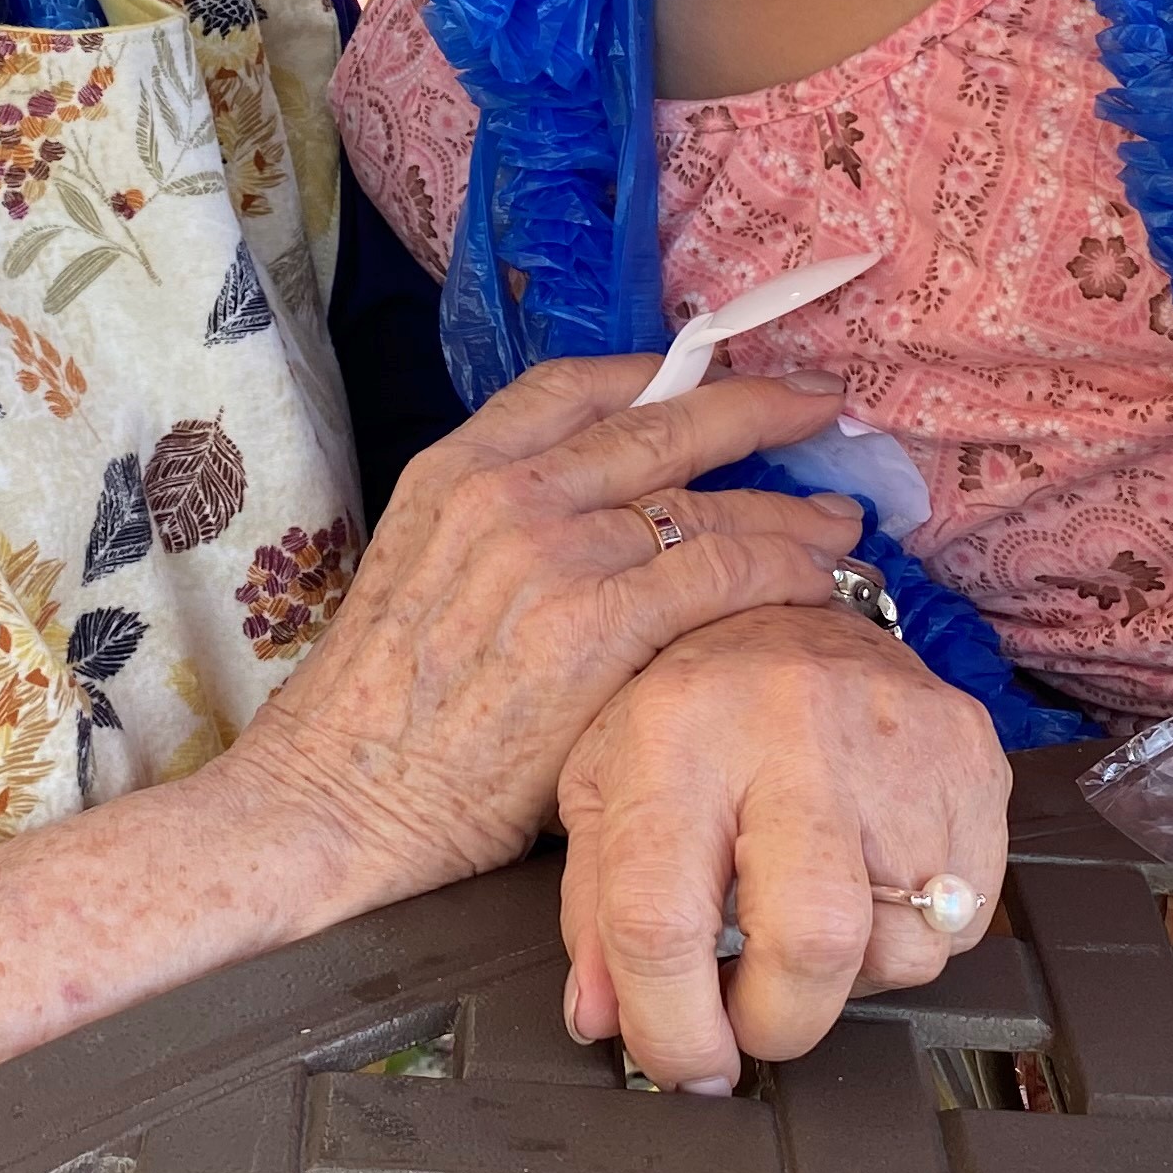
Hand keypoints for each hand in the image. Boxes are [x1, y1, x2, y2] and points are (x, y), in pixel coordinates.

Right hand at [218, 359, 856, 916]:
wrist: (333, 799)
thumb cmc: (376, 716)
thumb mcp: (421, 574)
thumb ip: (507, 535)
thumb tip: (608, 528)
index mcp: (456, 469)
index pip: (582, 385)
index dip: (670, 373)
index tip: (725, 375)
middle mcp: (508, 492)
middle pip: (666, 424)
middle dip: (758, 409)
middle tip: (818, 412)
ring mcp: (553, 553)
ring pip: (706, 505)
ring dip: (789, 513)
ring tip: (839, 527)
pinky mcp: (594, 626)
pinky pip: (718, 574)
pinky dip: (781, 573)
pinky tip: (817, 588)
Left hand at [550, 602, 1006, 1093]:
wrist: (793, 609)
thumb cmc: (688, 708)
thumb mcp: (602, 783)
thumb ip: (593, 909)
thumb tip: (602, 1018)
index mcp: (676, 733)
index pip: (661, 918)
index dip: (669, 1026)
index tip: (683, 1063)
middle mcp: (791, 728)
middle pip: (811, 943)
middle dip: (777, 1023)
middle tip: (752, 1019)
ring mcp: (897, 741)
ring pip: (898, 948)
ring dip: (846, 977)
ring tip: (804, 916)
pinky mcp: (972, 758)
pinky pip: (963, 919)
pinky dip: (909, 933)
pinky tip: (865, 881)